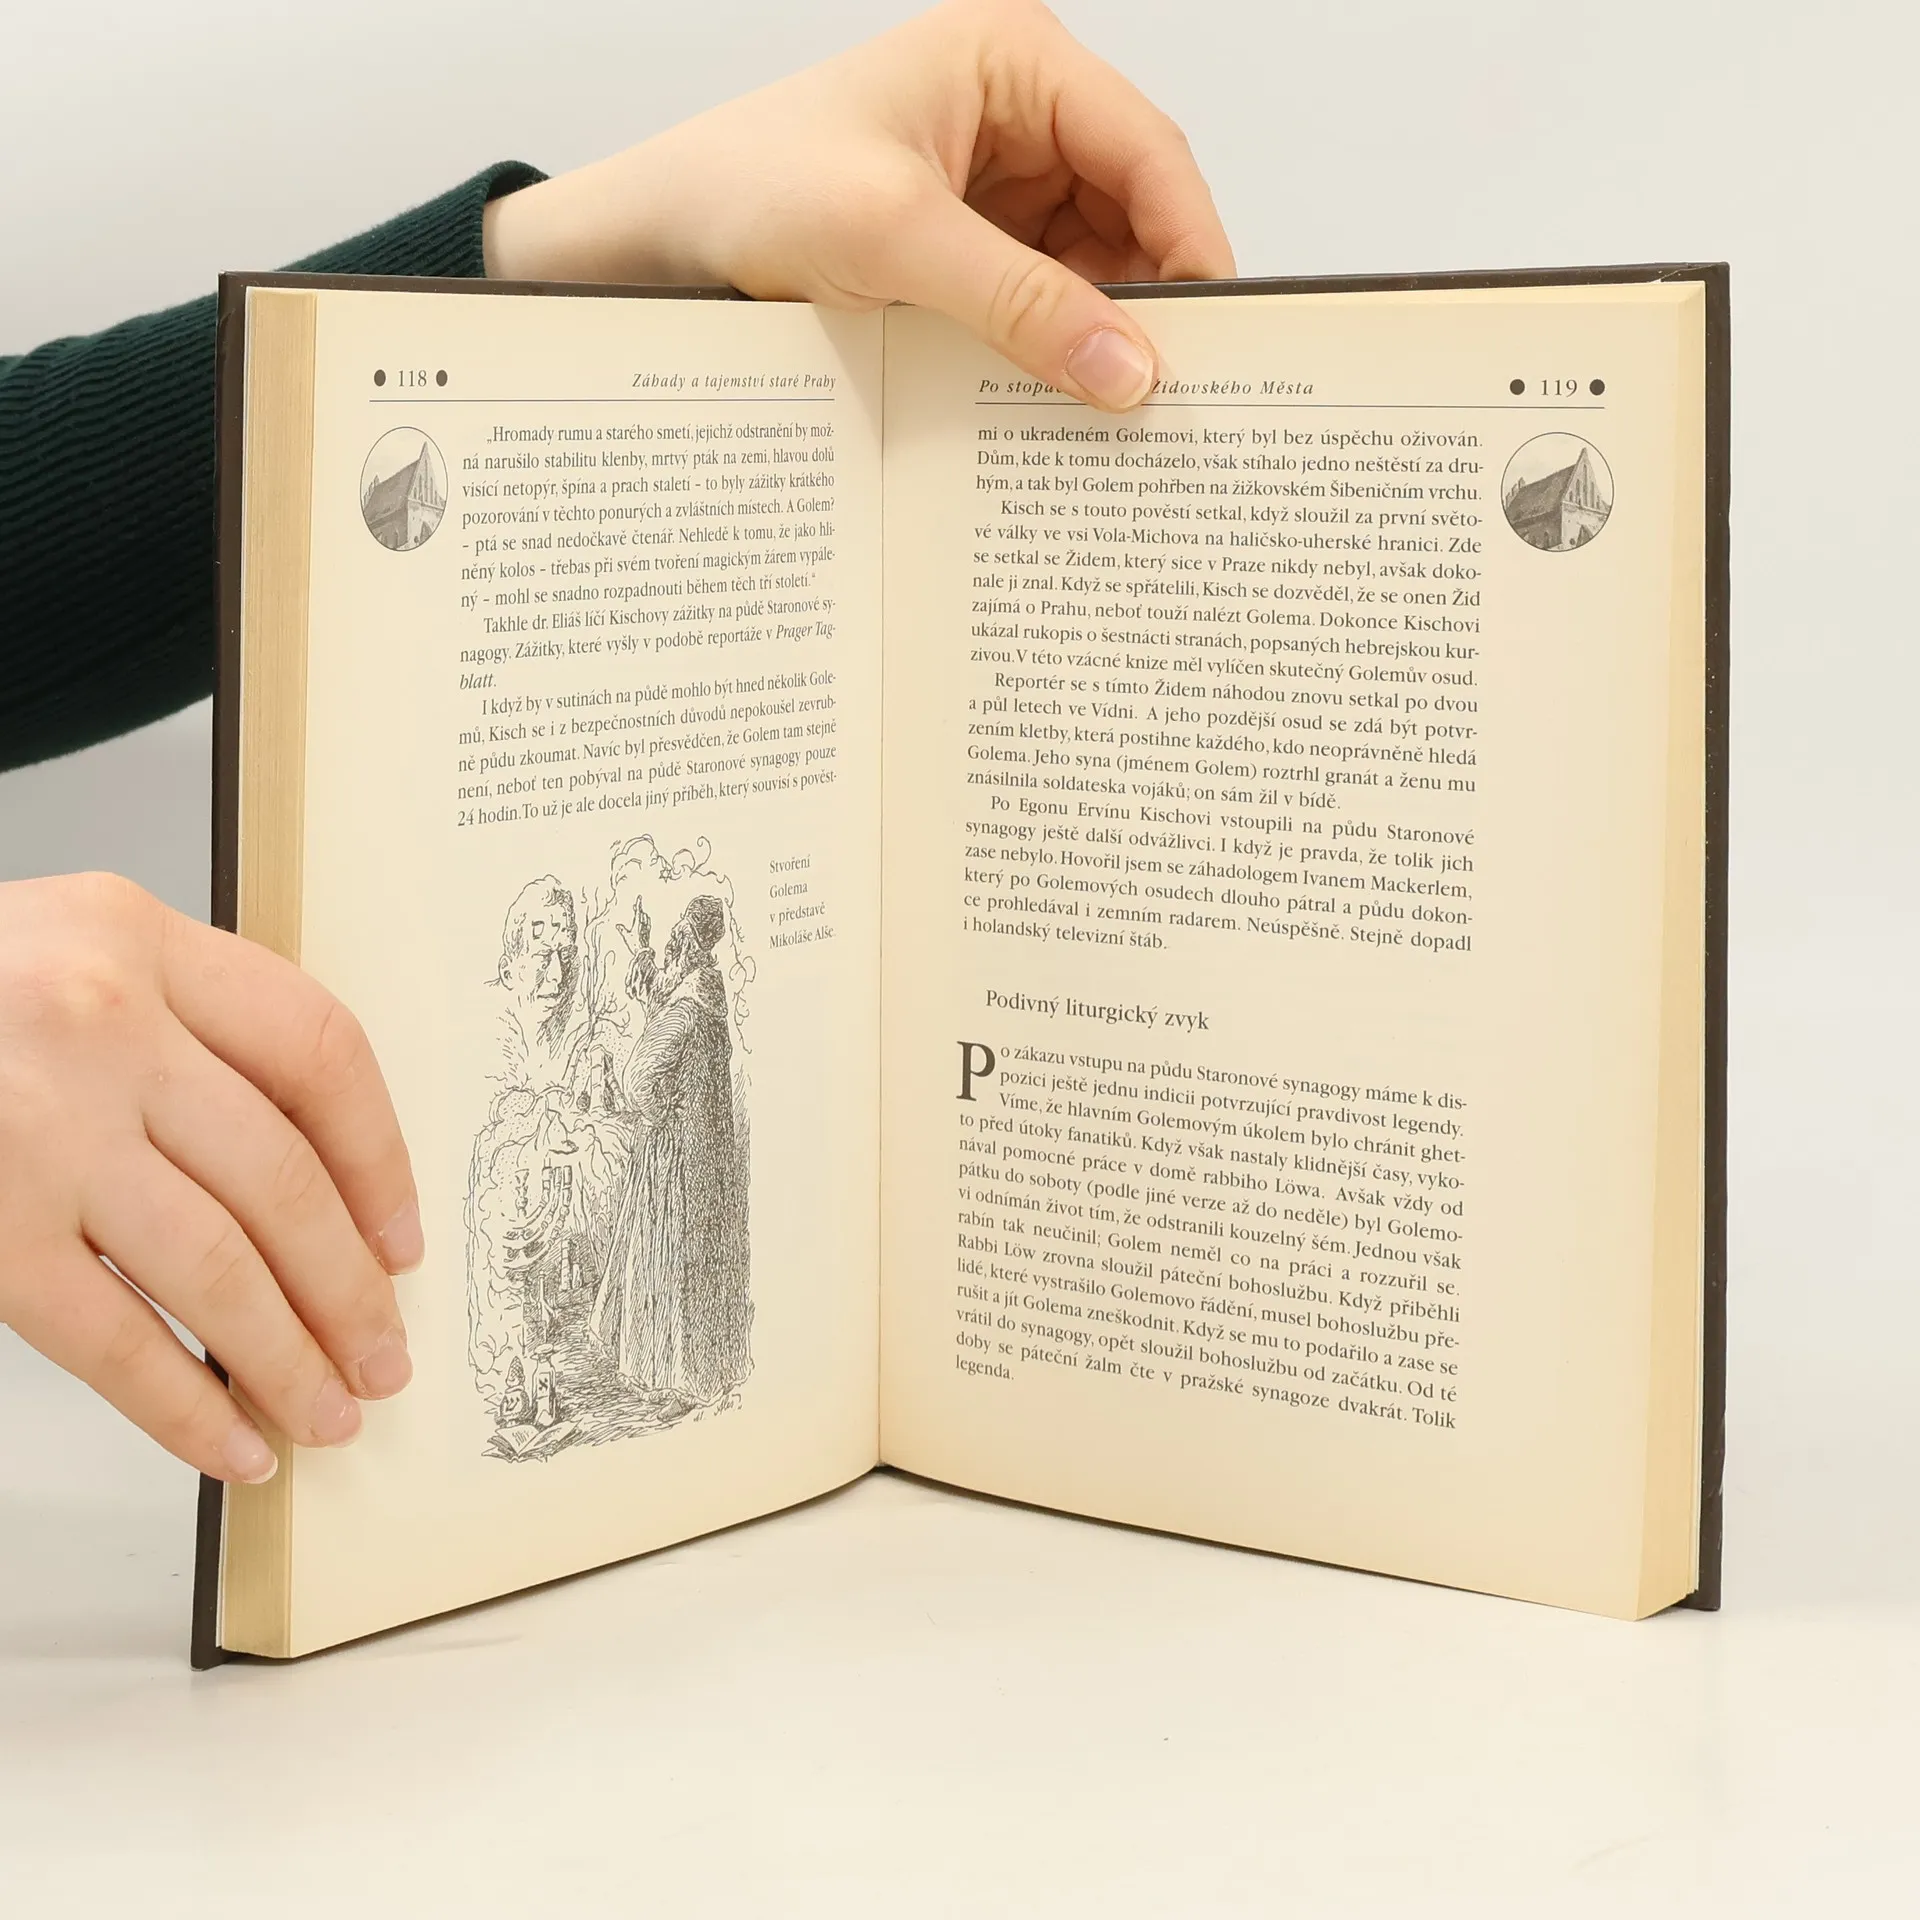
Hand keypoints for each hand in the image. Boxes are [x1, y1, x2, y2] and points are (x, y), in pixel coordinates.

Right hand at [0, 876, 421, 1481]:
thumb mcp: (73, 951)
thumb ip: (186, 1023)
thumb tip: (312, 1175)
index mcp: (137, 938)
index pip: (319, 1051)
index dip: (381, 1159)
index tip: (402, 1237)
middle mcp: (100, 1023)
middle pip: (284, 1177)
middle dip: (350, 1290)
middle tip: (384, 1356)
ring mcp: (37, 1131)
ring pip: (218, 1265)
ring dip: (289, 1357)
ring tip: (330, 1411)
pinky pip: (110, 1337)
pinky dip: (183, 1404)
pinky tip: (229, 1442)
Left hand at [484, 0, 1234, 409]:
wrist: (657, 240)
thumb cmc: (749, 187)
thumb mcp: (895, 240)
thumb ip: (1021, 304)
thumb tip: (1129, 368)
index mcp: (1011, 60)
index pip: (1144, 146)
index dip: (1191, 239)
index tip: (1214, 331)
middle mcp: (1015, 114)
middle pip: (1132, 210)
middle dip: (1148, 295)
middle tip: (1167, 389)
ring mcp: (994, 184)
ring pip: (1093, 264)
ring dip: (1100, 330)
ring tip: (1108, 405)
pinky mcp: (968, 247)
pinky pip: (1042, 299)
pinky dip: (1054, 347)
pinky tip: (1055, 395)